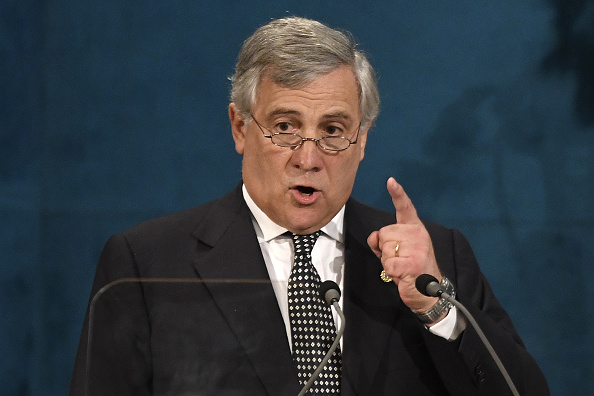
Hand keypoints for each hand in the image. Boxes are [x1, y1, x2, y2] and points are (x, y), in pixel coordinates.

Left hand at [367, 177, 442, 313]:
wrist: (429, 292)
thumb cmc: (412, 269)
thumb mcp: (397, 251)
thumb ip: (383, 240)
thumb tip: (373, 237)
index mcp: (415, 228)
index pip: (405, 207)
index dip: (397, 193)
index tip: (390, 181)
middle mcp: (418, 234)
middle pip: (383, 233)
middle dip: (385, 249)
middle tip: (399, 260)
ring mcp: (417, 248)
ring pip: (384, 249)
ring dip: (388, 262)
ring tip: (402, 267)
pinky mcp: (412, 263)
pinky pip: (387, 264)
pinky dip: (390, 273)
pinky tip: (403, 275)